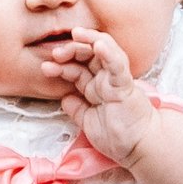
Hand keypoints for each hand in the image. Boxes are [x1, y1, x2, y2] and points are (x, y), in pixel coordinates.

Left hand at [50, 28, 155, 165]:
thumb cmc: (117, 137)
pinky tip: (98, 44)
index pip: (76, 69)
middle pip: (87, 56)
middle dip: (71, 50)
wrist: (137, 149)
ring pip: (104, 52)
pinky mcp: (125, 86)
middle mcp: (104, 81)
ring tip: (76, 34)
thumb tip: (64, 98)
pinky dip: (109, 54)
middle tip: (55, 52)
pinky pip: (117, 66)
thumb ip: (76, 109)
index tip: (45, 66)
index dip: (60, 66)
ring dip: (89, 41)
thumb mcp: (87, 122)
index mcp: (94, 88)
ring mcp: (115, 81)